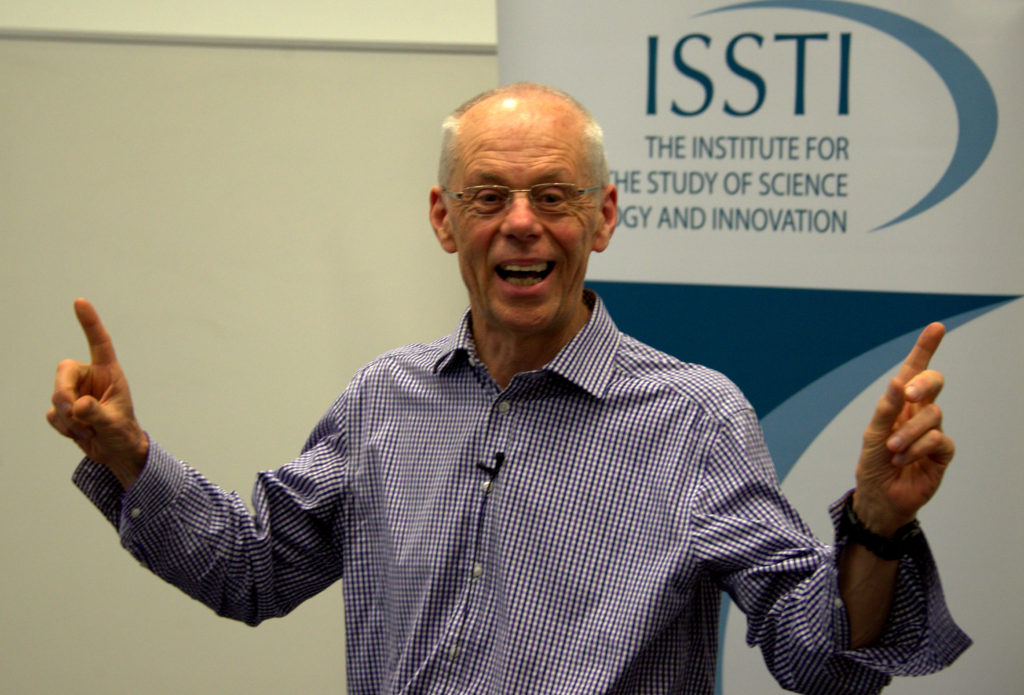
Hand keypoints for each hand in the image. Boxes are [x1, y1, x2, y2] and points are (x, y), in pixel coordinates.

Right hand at [47, 299, 147, 488]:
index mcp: (108, 373)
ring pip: (56, 397)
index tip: (80, 302)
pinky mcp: (64, 409)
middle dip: (63, 394)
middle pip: (63, 373)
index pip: (99, 343)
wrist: (116, 452)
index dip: (89, 322)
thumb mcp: (115, 424)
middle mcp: (90, 379)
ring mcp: (75, 393)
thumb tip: (79, 405)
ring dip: (69, 419)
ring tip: (89, 430)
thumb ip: (97, 413)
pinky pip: (53, 415)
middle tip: (74, 413)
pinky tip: (81, 433)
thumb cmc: (122, 433)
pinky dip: (64, 428)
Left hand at [853, 322, 953, 535]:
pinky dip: (918, 449)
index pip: (914, 371)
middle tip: (909, 394)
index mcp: (900, 404)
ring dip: (909, 433)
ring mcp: (932, 431)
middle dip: (923, 384)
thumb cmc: (874, 464)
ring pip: (933, 415)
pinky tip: (904, 460)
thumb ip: (886, 409)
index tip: (936, 327)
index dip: (925, 349)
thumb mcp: (873, 434)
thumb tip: (899, 381)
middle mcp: (918, 413)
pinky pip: (938, 440)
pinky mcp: (942, 452)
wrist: (880, 498)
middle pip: (933, 383)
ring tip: (893, 451)